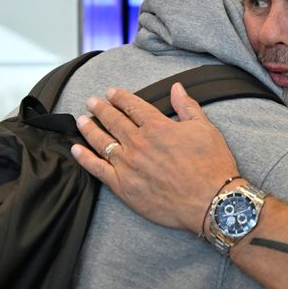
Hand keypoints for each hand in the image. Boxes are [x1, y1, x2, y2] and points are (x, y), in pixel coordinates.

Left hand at [71, 82, 239, 234]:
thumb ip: (187, 106)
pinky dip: (84, 158)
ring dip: (89, 129)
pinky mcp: (123, 186)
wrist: (211, 201)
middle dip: (100, 109)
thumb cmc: (211, 165)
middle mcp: (138, 143)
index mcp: (157, 126)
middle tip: (91, 102)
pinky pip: (97, 169)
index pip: (132, 106)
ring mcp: (128, 165)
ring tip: (81, 120)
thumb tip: (176, 87)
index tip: (111, 92)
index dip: (120, 97)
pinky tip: (75, 150)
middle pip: (113, 121)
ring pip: (102, 142)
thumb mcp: (205, 128)